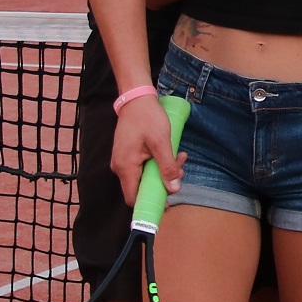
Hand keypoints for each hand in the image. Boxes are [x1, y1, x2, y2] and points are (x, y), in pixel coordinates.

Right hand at [108, 90, 182, 205]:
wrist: (136, 99)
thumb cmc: (147, 117)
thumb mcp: (161, 142)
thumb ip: (167, 167)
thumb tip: (174, 189)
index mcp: (126, 167)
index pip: (134, 198)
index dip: (150, 203)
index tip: (168, 201)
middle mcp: (120, 167)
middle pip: (141, 187)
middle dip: (163, 182)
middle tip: (180, 170)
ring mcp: (123, 160)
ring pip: (145, 176)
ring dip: (164, 171)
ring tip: (179, 157)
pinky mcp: (128, 154)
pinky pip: (143, 166)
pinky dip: (157, 163)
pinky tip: (171, 153)